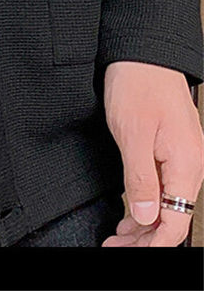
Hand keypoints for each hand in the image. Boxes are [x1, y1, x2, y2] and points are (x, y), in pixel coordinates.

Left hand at [101, 60, 203, 246]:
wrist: (142, 50)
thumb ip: (141, 177)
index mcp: (186, 164)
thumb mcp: (133, 133)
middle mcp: (189, 164)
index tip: (128, 253)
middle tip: (115, 248)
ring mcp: (181, 156)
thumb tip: (146, 216)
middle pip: (172, 217)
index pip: (176, 222)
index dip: (153, 244)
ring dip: (144, 225)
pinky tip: (130, 213)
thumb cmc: (138, 82)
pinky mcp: (169, 148)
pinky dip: (146, 203)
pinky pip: (163, 186)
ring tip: (119, 238)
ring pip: (168, 204)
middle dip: (145, 239)